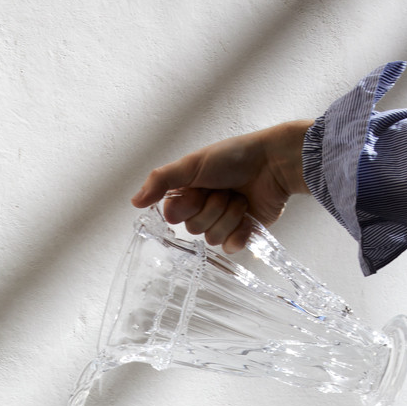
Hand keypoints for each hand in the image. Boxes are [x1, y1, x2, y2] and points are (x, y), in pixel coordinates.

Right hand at [130, 120, 312, 251]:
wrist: (273, 163)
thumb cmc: (234, 157)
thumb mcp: (192, 164)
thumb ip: (160, 181)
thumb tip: (134, 201)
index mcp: (188, 193)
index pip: (173, 216)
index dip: (187, 205)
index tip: (199, 188)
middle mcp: (203, 209)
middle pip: (193, 229)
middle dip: (211, 208)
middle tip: (224, 190)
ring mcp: (223, 222)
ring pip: (212, 238)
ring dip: (228, 215)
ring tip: (239, 197)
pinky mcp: (242, 233)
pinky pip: (229, 248)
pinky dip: (239, 234)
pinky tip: (247, 218)